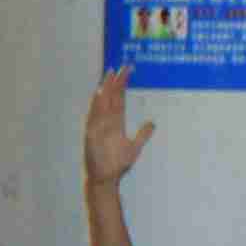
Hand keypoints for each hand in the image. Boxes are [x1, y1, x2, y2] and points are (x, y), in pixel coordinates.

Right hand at [81, 68, 156, 189]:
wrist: (105, 178)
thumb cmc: (117, 164)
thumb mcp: (135, 148)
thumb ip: (143, 134)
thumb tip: (152, 123)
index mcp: (115, 123)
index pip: (119, 100)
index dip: (122, 86)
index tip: (126, 71)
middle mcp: (106, 122)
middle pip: (111, 98)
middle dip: (116, 82)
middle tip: (121, 66)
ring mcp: (98, 127)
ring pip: (103, 103)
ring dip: (106, 89)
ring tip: (110, 74)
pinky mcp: (93, 134)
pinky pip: (95, 116)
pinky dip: (96, 105)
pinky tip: (99, 93)